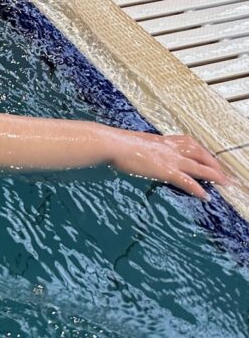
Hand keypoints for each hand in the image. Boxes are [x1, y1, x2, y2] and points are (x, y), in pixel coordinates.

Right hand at [109, 131, 227, 199]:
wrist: (114, 144)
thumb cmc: (118, 143)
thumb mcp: (135, 143)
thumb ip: (144, 148)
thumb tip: (141, 153)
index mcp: (163, 141)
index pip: (188, 143)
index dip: (201, 150)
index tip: (208, 157)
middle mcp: (170, 148)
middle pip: (199, 153)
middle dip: (213, 163)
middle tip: (223, 173)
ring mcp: (170, 159)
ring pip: (199, 167)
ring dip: (214, 175)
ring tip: (224, 183)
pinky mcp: (166, 170)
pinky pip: (187, 181)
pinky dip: (198, 189)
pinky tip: (205, 196)